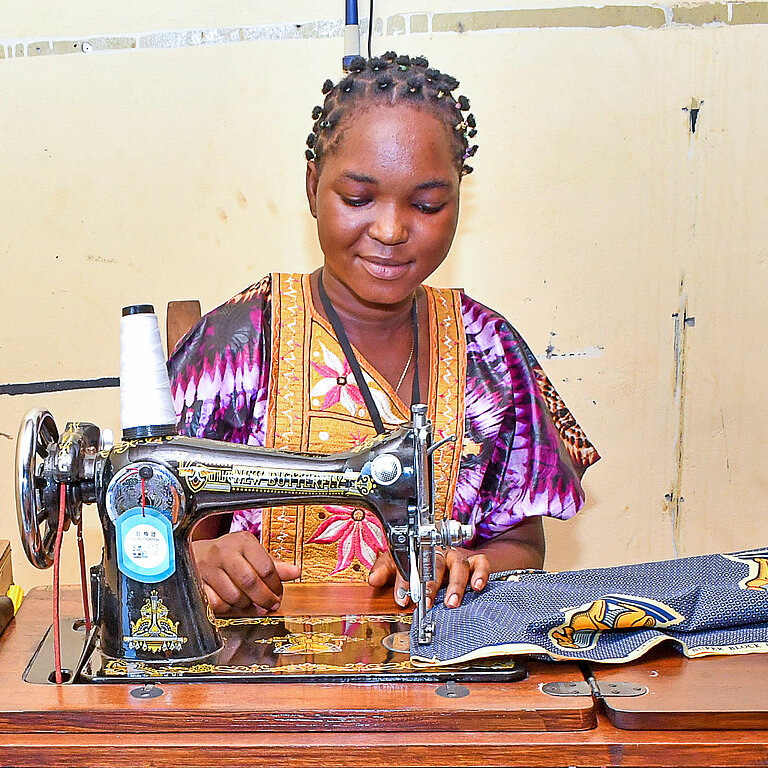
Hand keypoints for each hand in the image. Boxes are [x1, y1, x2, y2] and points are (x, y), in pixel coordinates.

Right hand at [192, 531, 300, 615]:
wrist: (193, 554)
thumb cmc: (228, 554)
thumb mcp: (251, 554)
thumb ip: (273, 565)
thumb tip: (296, 572)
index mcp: (243, 541)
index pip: (266, 567)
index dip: (276, 585)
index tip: (278, 594)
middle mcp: (224, 551)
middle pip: (250, 582)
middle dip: (264, 599)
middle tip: (270, 605)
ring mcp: (208, 567)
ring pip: (234, 596)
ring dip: (246, 606)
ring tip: (251, 603)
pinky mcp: (196, 582)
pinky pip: (217, 604)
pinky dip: (227, 608)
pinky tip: (232, 603)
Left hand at [368, 548, 489, 609]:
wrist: (437, 551)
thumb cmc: (416, 561)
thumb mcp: (396, 563)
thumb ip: (385, 570)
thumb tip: (374, 580)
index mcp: (419, 550)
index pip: (410, 562)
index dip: (405, 581)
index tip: (402, 598)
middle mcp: (439, 552)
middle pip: (437, 562)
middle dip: (431, 584)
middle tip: (425, 602)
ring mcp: (457, 556)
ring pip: (459, 564)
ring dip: (455, 584)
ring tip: (451, 602)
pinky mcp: (474, 561)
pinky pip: (482, 563)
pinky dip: (481, 573)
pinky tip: (477, 586)